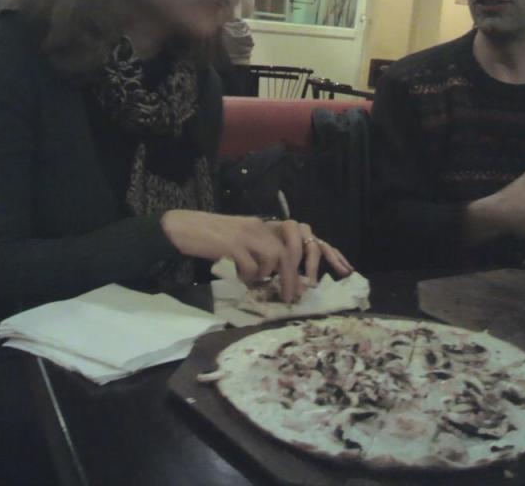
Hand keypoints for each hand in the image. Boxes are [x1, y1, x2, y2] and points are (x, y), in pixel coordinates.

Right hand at [160, 211, 351, 302]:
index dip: (327, 251)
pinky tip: (234, 272)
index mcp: (265, 226)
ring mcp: (248, 232)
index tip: (345, 269)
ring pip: (274, 258)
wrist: (179, 229)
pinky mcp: (233, 243)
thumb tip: (282, 278)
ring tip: (247, 278)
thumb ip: (262, 256)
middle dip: (294, 276)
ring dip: (264, 275)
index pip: (304, 234)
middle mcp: (261, 226)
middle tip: (292, 298)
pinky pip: (252, 267)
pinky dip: (246, 276)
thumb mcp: (242, 244)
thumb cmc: (209, 240)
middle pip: (290, 250)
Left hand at [264, 220, 353, 288]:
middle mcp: (297, 229)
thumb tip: (291, 294)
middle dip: (311, 268)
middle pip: (308, 247)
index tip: (290, 293)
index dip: (290, 272)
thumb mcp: (261, 256)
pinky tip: (347, 269)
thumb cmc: (259, 246)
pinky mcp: (313, 240)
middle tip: (311, 285)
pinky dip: (337, 258)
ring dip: (333, 260)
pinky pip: (327, 248)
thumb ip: (273, 272)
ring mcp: (307, 234)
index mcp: (281, 230)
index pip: (290, 250)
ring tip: (344, 272)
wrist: (255, 232)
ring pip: (321, 246)